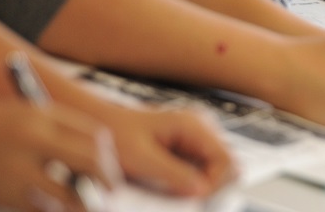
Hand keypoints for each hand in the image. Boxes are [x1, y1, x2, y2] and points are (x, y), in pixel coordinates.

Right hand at [0, 99, 120, 211]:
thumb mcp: (21, 112)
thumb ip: (56, 126)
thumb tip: (94, 149)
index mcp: (40, 115)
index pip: (95, 135)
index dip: (107, 153)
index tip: (108, 163)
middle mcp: (34, 140)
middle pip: (92, 161)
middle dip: (107, 178)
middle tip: (109, 189)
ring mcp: (18, 170)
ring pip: (72, 195)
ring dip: (84, 202)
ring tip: (87, 204)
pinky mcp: (4, 195)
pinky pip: (44, 210)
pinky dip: (55, 211)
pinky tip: (56, 208)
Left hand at [94, 103, 236, 196]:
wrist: (98, 123)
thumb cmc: (115, 135)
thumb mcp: (142, 159)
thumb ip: (174, 174)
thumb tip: (203, 191)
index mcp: (193, 125)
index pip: (226, 159)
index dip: (215, 184)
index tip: (194, 198)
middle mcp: (201, 127)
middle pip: (225, 165)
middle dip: (209, 186)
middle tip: (185, 200)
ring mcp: (196, 136)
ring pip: (215, 169)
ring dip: (199, 185)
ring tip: (175, 193)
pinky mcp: (187, 146)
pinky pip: (200, 169)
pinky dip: (190, 182)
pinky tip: (171, 187)